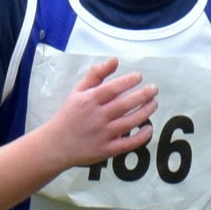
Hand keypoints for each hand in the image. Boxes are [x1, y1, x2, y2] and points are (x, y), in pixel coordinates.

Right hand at [41, 57, 157, 172]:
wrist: (56, 144)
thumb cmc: (69, 115)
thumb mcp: (77, 91)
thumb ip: (96, 75)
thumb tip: (115, 60)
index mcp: (89, 101)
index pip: (113, 89)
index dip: (128, 81)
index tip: (140, 77)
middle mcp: (97, 117)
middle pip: (125, 105)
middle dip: (143, 95)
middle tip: (154, 89)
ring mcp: (102, 134)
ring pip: (129, 122)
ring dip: (145, 112)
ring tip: (154, 103)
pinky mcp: (106, 150)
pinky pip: (127, 144)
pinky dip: (140, 137)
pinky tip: (149, 128)